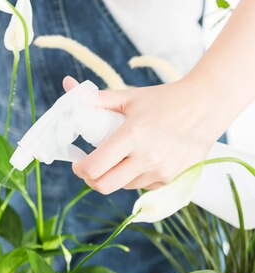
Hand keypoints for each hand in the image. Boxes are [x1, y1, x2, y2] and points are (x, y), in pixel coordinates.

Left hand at [64, 75, 224, 193]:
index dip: (80, 169)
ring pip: (124, 186)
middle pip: (104, 186)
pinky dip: (136, 177)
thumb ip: (95, 98)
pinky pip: (143, 186)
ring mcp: (161, 171)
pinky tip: (143, 159)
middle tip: (92, 167)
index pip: (94, 167)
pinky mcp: (172, 179)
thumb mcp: (129, 97)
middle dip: (91, 179)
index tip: (78, 163)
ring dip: (116, 176)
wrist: (206, 106)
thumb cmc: (165, 100)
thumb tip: (67, 86)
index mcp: (132, 135)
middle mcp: (147, 158)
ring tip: (122, 157)